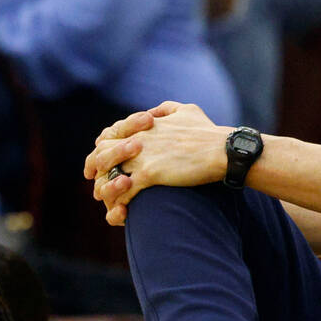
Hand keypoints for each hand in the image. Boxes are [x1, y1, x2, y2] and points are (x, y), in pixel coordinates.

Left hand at [84, 101, 226, 225]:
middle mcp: (138, 140)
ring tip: (109, 201)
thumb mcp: (187, 110)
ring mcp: (142, 157)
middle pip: (102, 155)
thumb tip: (155, 112)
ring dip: (106, 189)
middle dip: (97, 171)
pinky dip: (120, 202)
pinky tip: (124, 210)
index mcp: (143, 127)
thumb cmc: (209, 132)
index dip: (102, 152)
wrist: (223, 150)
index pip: (108, 137)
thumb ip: (166, 109)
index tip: (102, 163)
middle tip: (99, 185)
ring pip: (109, 174)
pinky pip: (124, 191)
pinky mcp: (150, 174)